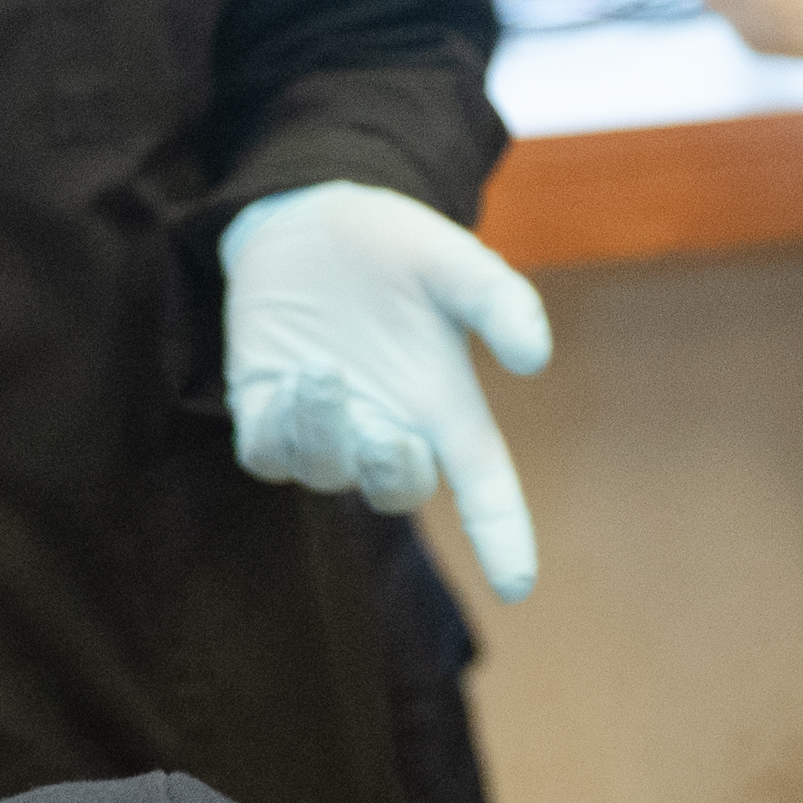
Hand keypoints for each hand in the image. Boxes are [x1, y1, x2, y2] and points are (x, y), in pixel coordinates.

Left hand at [219, 183, 554, 602]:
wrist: (313, 216)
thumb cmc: (399, 247)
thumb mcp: (456, 262)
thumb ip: (499, 301)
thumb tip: (535, 360)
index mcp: (446, 406)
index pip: (484, 488)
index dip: (502, 538)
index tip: (518, 586)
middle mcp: (390, 428)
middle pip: (399, 490)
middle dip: (394, 474)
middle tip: (390, 435)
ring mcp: (328, 428)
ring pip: (328, 474)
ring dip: (327, 436)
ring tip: (323, 370)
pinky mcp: (266, 413)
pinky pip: (270, 454)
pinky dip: (281, 431)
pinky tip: (294, 377)